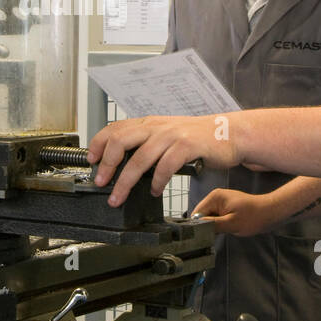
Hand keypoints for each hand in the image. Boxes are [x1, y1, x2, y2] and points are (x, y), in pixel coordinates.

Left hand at [87, 115, 240, 206]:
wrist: (230, 133)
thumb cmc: (197, 138)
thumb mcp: (166, 135)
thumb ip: (146, 145)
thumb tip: (121, 164)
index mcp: (148, 123)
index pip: (115, 128)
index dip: (99, 144)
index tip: (91, 160)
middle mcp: (157, 127)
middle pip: (121, 141)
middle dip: (107, 164)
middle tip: (100, 182)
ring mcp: (172, 135)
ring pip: (140, 158)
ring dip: (126, 181)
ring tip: (118, 197)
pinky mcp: (188, 146)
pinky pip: (166, 165)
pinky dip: (157, 181)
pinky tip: (154, 191)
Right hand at [192, 188, 277, 236]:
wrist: (270, 213)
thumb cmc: (254, 217)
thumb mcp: (231, 223)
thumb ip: (212, 224)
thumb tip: (196, 228)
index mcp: (215, 197)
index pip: (197, 212)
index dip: (198, 225)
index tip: (201, 237)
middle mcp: (216, 198)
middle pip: (202, 215)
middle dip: (206, 226)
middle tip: (213, 237)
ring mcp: (221, 203)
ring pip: (209, 218)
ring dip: (213, 227)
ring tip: (221, 233)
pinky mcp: (226, 209)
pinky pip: (216, 218)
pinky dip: (218, 226)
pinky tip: (224, 231)